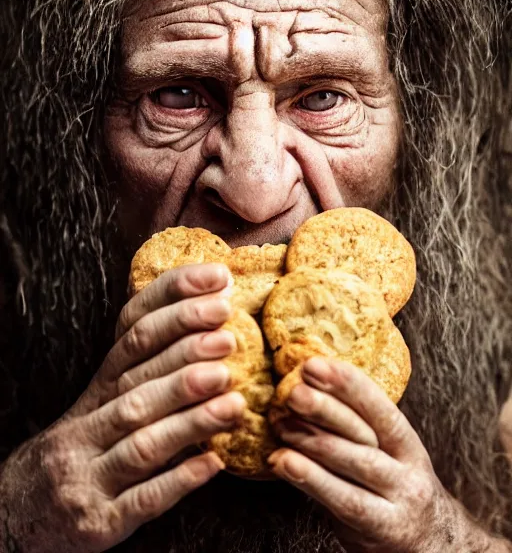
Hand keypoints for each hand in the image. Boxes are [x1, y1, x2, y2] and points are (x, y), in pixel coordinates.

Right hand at [0, 264, 245, 552]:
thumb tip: (211, 326)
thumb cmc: (84, 445)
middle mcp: (88, 424)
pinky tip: (213, 462)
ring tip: (232, 398)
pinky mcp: (99, 521)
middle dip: (184, 357)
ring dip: (189, 417)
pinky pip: (143, 499)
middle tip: (227, 338)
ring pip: (142, 440)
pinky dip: (179, 480)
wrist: (18, 512)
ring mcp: (90, 474)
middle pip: (137, 382)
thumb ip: (146, 369)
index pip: (133, 331)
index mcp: (97, 387)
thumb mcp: (103, 402)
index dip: (174, 301)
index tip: (216, 282)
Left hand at [268, 357, 471, 552]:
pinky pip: (344, 501)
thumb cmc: (391, 489)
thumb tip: (305, 388)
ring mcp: (397, 500)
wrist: (431, 546)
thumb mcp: (385, 455)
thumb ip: (354, 429)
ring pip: (355, 465)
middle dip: (326, 409)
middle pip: (365, 434)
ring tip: (281, 424)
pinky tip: (284, 463)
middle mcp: (407, 468)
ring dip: (313, 442)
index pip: (379, 408)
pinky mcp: (381, 528)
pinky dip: (312, 480)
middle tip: (293, 391)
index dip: (348, 384)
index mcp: (405, 442)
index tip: (314, 365)